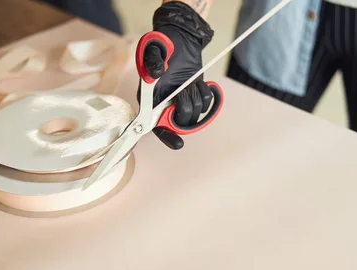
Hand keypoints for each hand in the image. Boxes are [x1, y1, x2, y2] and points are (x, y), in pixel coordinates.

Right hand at [140, 1, 214, 149]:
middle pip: (179, 123)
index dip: (166, 136)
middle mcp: (164, 106)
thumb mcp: (153, 49)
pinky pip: (205, 106)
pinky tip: (204, 84)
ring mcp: (180, 103)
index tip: (178, 144)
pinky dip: (207, 95)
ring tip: (192, 83)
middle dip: (186, 108)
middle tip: (185, 91)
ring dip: (197, 99)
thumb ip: (151, 62)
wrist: (181, 38)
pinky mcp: (194, 97)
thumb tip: (155, 74)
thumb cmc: (163, 44)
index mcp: (149, 100)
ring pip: (194, 116)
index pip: (154, 126)